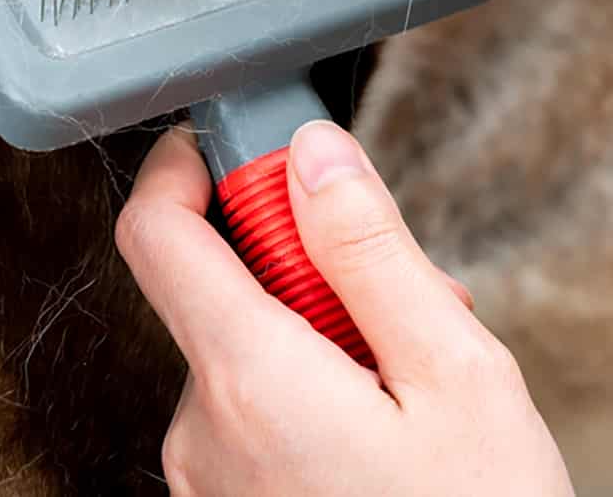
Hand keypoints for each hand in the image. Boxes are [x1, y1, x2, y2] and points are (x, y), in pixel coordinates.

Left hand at [116, 121, 574, 496]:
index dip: (185, 168)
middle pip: (221, 294)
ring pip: (244, 359)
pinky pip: (248, 421)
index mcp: (250, 379)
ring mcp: (209, 484)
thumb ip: (371, 251)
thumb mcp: (456, 373)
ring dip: (321, 342)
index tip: (239, 149)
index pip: (155, 233)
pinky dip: (308, 399)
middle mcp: (204, 432)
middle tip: (408, 304)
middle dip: (310, 272)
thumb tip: (311, 154)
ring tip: (418, 390)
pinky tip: (387, 436)